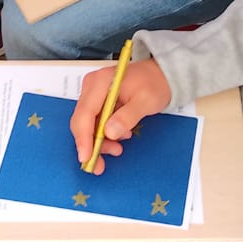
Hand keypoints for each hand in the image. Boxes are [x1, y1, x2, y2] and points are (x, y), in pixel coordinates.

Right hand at [70, 59, 170, 173]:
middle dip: (90, 145)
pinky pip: (94, 124)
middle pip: (81, 122)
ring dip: (98, 142)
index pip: (84, 114)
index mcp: (99, 83)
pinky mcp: (97, 102)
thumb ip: (127, 117)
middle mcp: (91, 88)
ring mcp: (93, 95)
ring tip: (117, 149)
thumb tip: (109, 132)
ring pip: (86, 126)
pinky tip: (118, 138)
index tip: (87, 157)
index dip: (84, 138)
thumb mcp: (146, 101)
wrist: (161, 76)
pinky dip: (103, 136)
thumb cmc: (154, 84)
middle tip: (99, 165)